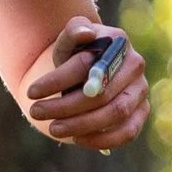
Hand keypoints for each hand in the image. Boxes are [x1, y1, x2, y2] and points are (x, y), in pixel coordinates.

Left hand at [25, 15, 148, 152]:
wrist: (91, 66)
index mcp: (117, 43)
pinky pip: (128, 132)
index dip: (57, 81)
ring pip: (115, 113)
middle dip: (64, 107)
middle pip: (101, 93)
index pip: (86, 66)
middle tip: (36, 112)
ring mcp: (140, 90)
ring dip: (81, 125)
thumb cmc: (77, 52)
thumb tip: (85, 34)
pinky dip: (103, 139)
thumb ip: (73, 32)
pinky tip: (77, 139)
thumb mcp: (69, 39)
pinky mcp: (141, 112)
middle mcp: (135, 66)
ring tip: (53, 129)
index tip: (30, 92)